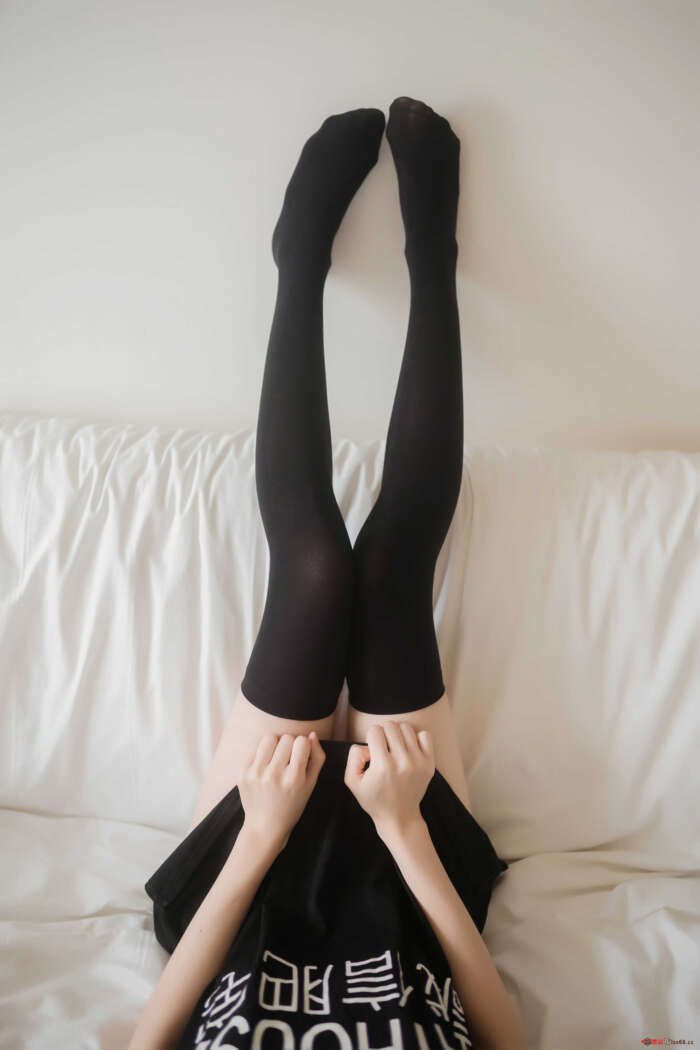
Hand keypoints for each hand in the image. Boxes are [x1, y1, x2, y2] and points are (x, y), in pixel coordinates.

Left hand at [238, 731, 325, 851]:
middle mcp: (274, 775)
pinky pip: (254, 746)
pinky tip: (265, 761)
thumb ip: (317, 758)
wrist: (265, 826)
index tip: (301, 756)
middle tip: (289, 758)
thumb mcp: (311, 785)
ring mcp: (256, 774)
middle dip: (290, 744)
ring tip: (276, 756)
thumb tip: (311, 734)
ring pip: (269, 738)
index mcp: (294, 778)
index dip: (304, 746)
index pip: (301, 742)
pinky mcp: (242, 773)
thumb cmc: (292, 804)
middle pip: (286, 738)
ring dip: (276, 743)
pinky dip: (262, 750)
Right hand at [344, 722, 435, 840]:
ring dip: (398, 733)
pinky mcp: (429, 764)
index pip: (375, 730)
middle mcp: (402, 762)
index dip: (370, 737)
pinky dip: (415, 737)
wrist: (399, 816)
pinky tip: (409, 749)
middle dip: (383, 732)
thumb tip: (367, 744)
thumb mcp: (352, 781)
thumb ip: (353, 756)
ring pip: (406, 727)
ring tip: (394, 747)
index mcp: (382, 766)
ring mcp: (418, 762)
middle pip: (391, 726)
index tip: (372, 750)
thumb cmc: (374, 798)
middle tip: (382, 747)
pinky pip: (425, 735)